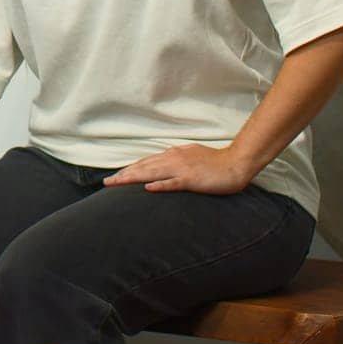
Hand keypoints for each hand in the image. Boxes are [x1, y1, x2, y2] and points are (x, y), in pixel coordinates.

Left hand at [103, 144, 253, 194]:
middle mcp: (173, 159)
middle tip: (106, 183)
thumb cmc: (215, 161)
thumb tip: (162, 162)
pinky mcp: (191, 179)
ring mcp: (181, 169)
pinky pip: (172, 183)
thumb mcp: (191, 156)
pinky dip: (159, 185)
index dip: (129, 169)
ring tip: (116, 184)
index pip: (145, 163)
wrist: (236, 163)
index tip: (114, 177)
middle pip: (143, 167)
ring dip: (132, 178)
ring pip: (151, 173)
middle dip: (123, 175)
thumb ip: (176, 159)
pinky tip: (147, 188)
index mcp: (173, 155)